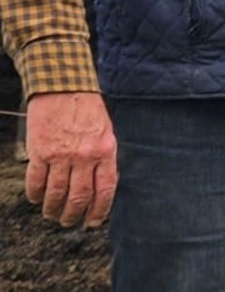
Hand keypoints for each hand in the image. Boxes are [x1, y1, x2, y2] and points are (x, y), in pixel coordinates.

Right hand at [24, 92, 117, 227]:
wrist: (63, 87)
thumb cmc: (87, 109)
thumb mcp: (106, 132)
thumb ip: (104, 157)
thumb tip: (102, 186)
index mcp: (105, 151)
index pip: (105, 190)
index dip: (99, 210)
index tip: (93, 221)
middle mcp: (84, 156)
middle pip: (79, 197)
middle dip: (73, 214)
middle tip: (68, 221)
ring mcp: (61, 155)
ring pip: (56, 193)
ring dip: (53, 208)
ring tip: (51, 214)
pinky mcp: (40, 151)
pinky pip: (36, 181)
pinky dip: (35, 194)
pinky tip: (36, 198)